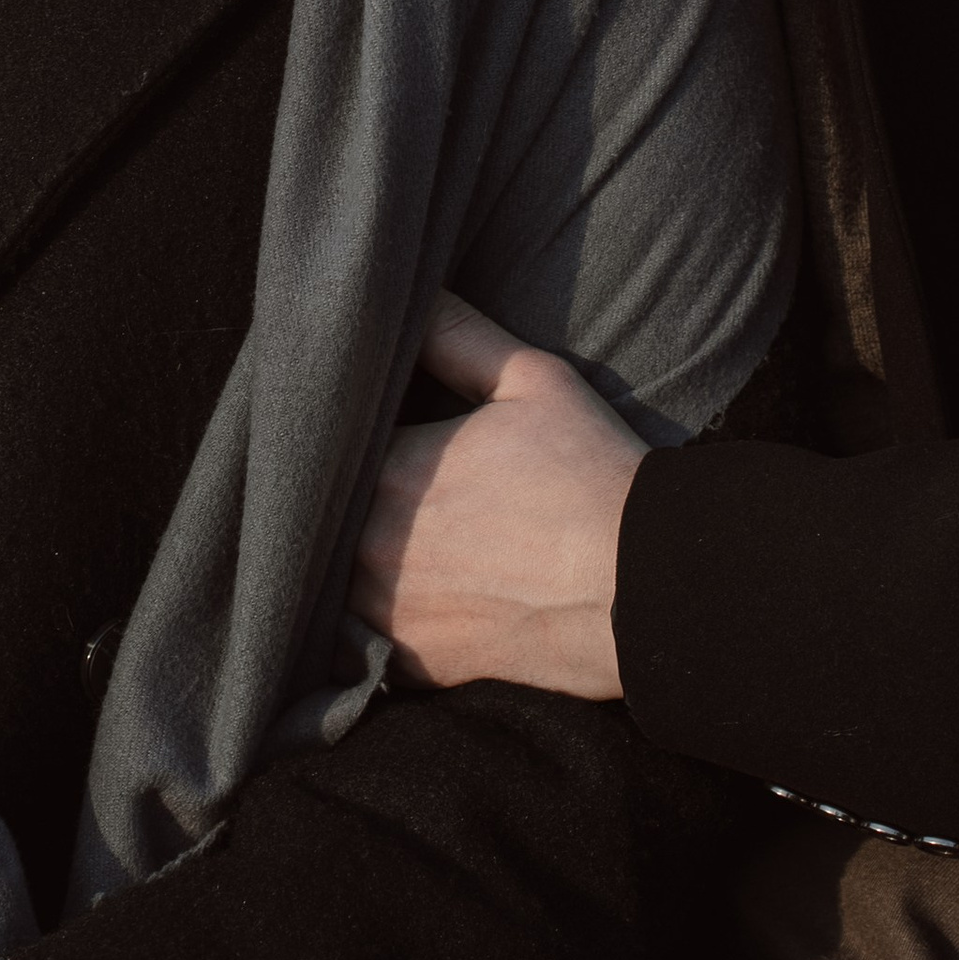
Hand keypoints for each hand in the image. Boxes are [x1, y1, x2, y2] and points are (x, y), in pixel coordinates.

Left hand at [353, 294, 643, 701]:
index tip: (357, 425)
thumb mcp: (533, 380)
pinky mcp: (410, 664)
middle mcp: (370, 545)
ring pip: (328, 576)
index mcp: (391, 469)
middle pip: (320, 511)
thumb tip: (411, 295)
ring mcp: (386, 613)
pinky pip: (355, 640)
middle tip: (361, 479)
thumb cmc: (591, 475)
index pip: (333, 441)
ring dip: (339, 555)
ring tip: (374, 533)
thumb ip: (458, 335)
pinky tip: (391, 592)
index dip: (345, 431)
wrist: (638, 589)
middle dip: (332, 494)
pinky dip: (364, 615)